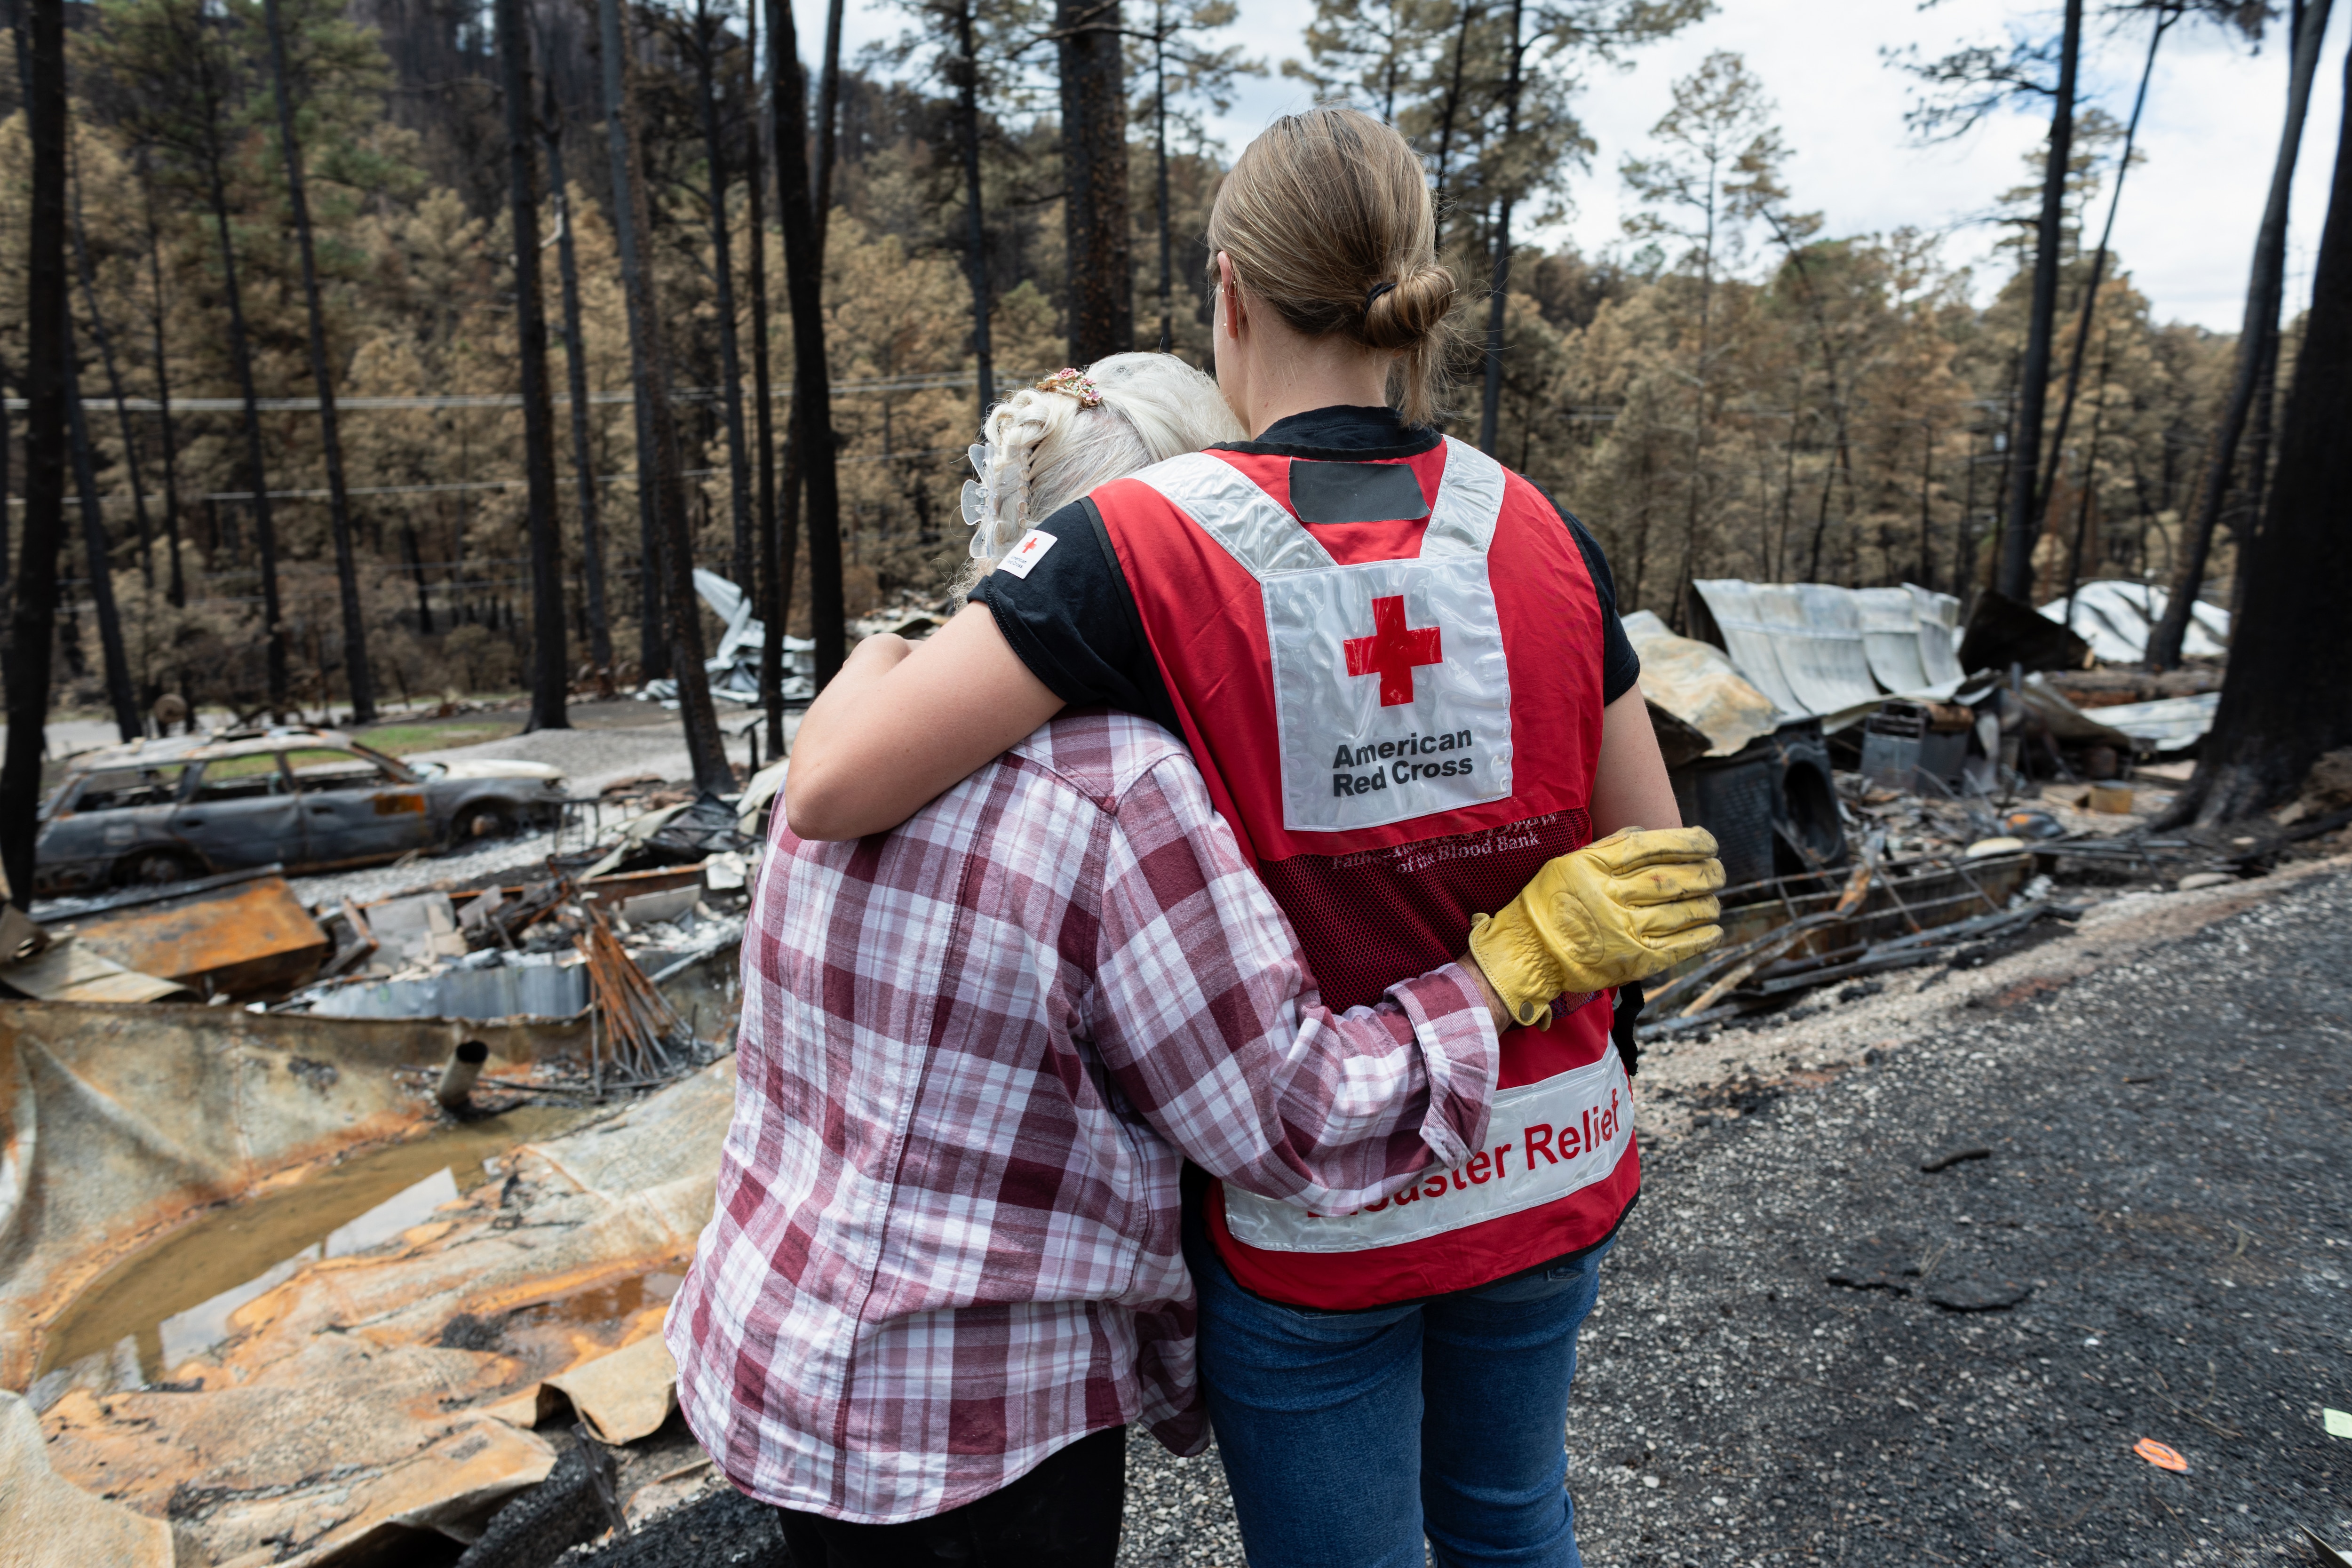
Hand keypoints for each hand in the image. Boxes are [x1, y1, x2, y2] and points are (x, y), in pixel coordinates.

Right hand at [1467, 827, 1725, 1028]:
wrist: (1525, 956)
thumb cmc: (1546, 906)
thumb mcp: (1568, 864)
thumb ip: (1607, 848)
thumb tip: (1646, 831)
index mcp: (1593, 867)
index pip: (1650, 847)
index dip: (1686, 842)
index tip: (1709, 842)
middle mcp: (1609, 897)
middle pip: (1671, 879)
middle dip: (1704, 874)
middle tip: (1718, 872)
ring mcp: (1622, 931)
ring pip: (1679, 913)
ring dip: (1706, 906)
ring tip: (1714, 901)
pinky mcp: (1631, 961)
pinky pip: (1677, 948)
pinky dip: (1701, 939)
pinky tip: (1713, 931)